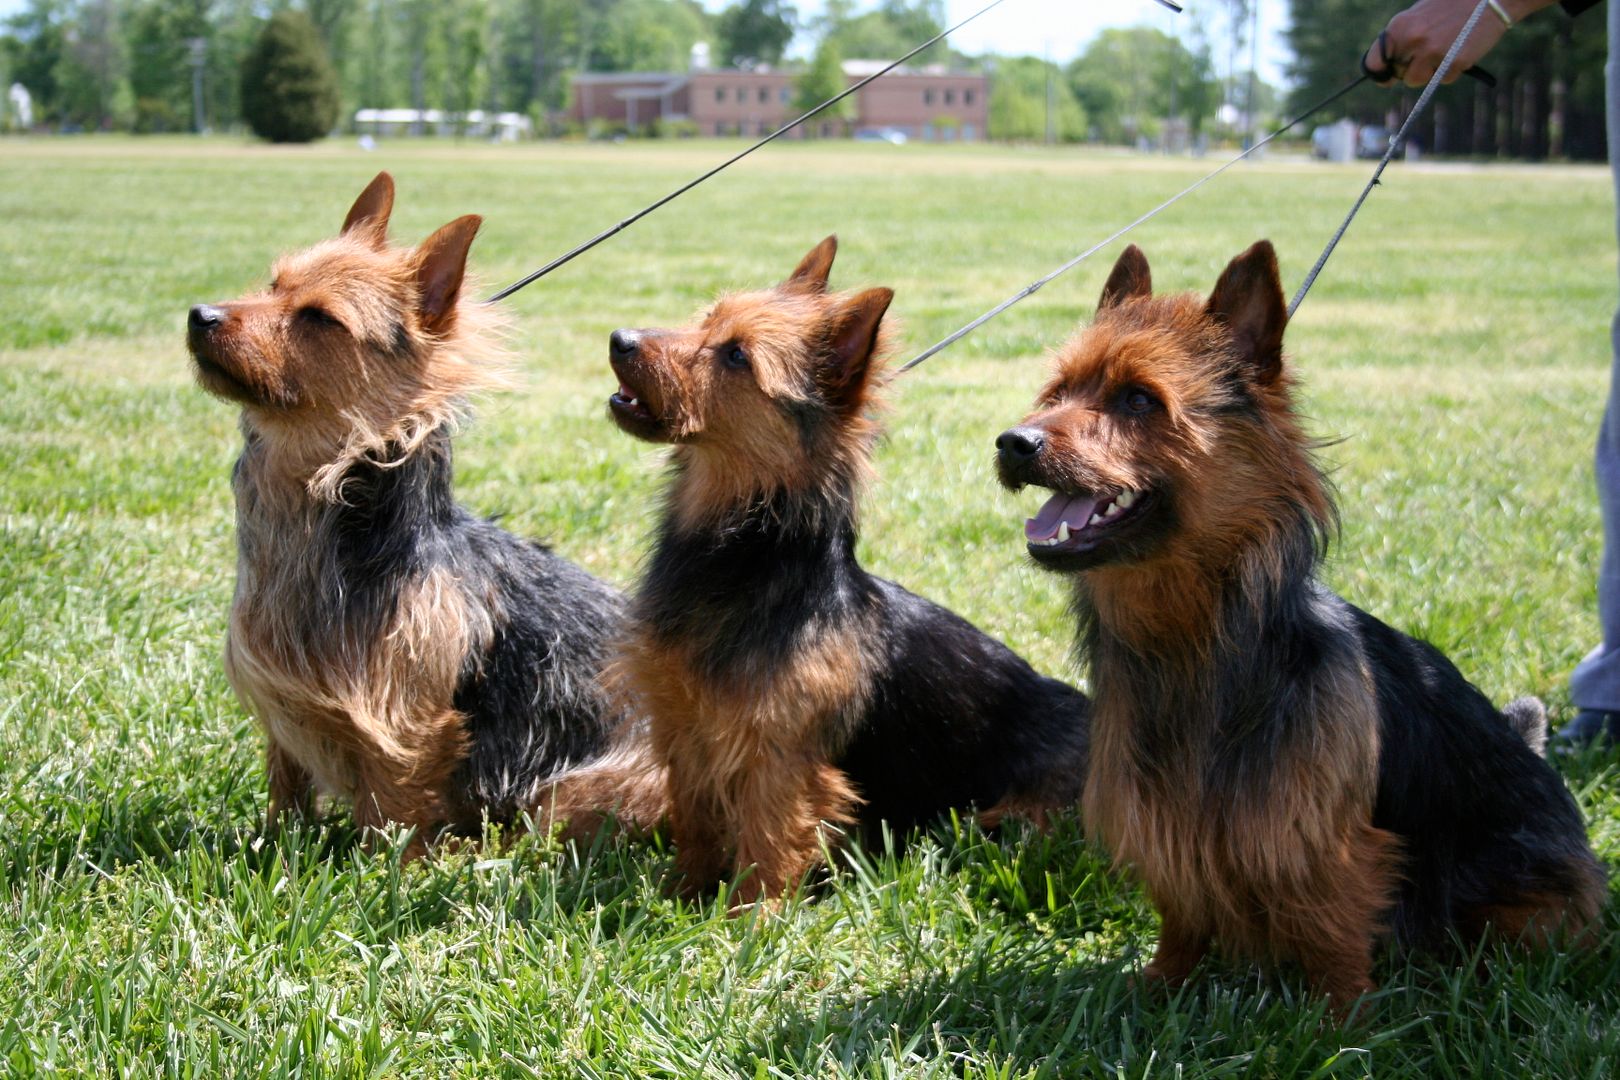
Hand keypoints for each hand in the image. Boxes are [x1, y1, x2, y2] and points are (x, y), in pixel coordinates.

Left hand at [1362, 0, 1553, 87]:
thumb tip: (1388, 63)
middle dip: (1409, 69)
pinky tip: (1459, 50)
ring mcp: (1433, 52)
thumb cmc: (1452, 5)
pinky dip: (1450, 70)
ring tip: (1443, 52)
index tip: (1387, 76)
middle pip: (1399, 74)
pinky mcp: (1454, 63)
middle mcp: (1413, 40)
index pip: (1374, 62)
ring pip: (1417, 81)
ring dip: (1428, 73)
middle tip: (1426, 56)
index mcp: (1399, 27)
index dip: (1380, 72)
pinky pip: (1443, 79)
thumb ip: (1402, 36)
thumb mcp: (1420, 14)